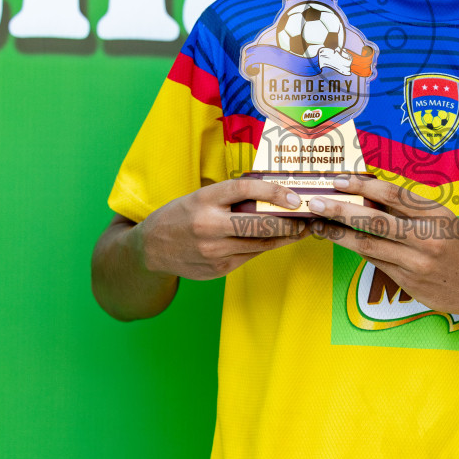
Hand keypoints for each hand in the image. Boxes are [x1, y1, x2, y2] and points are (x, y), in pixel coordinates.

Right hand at [136, 178, 310, 280]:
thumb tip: (271, 192)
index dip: (274, 191)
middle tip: (308, 217)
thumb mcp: (199, 197)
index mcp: (203, 200)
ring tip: (301, 229)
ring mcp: (214, 250)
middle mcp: (208, 225)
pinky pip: (250, 256)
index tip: (295, 196)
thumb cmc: (180, 216)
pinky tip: (278, 241)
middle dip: (289, 222)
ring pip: (260, 244)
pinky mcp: (219, 268)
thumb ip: (230, 197)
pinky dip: (266, 247)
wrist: (151, 250)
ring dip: (285, 237)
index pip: (245, 189)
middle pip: (259, 223)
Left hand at [307, 175, 458, 321]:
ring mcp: (417, 263)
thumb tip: (369, 194)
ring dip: (338, 234)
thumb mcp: (443, 219)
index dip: (362, 185)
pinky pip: (375, 262)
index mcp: (436, 214)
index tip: (339, 180)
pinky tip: (341, 241)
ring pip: (368, 245)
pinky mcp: (409, 283)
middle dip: (339, 210)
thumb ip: (409, 209)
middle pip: (373, 220)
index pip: (392, 194)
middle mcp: (427, 237)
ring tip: (317, 224)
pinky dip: (356, 250)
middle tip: (315, 203)